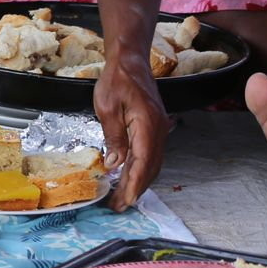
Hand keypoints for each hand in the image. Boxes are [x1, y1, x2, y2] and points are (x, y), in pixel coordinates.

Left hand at [95, 55, 168, 208]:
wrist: (130, 61)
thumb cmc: (117, 80)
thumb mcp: (108, 107)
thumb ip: (114, 136)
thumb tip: (114, 164)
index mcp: (148, 126)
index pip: (143, 163)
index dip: (134, 185)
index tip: (125, 201)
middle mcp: (158, 132)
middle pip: (150, 168)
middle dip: (135, 189)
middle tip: (119, 206)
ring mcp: (159, 130)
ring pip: (151, 163)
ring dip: (138, 181)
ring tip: (122, 197)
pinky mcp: (154, 128)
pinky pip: (150, 154)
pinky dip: (140, 169)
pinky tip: (128, 176)